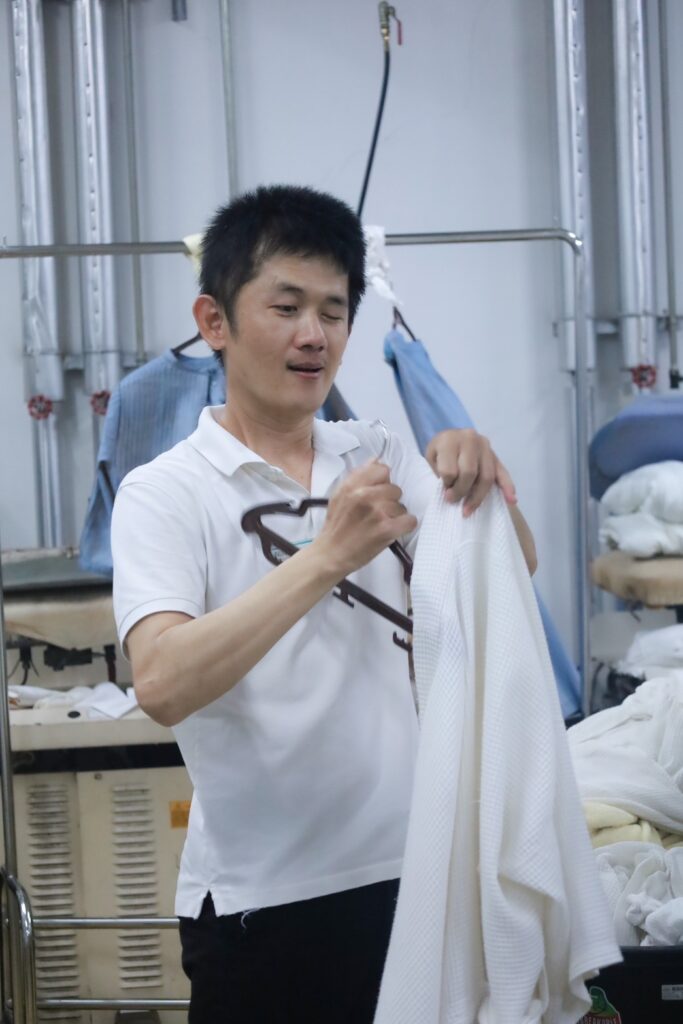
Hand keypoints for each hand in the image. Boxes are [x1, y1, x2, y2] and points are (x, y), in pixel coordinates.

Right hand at [314, 461, 417, 577]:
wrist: (330, 554)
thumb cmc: (336, 525)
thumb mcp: (339, 495)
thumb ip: (358, 476)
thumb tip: (377, 459)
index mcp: (352, 485)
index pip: (383, 470)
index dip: (383, 482)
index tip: (377, 494)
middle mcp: (364, 495)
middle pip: (395, 489)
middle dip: (390, 501)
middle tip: (378, 513)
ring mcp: (377, 512)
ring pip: (402, 506)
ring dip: (395, 516)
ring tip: (380, 525)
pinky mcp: (386, 530)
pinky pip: (410, 520)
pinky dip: (404, 526)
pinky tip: (393, 530)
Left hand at [425, 428, 516, 516]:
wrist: (449, 437)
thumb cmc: (438, 451)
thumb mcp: (430, 458)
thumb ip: (439, 473)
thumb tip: (453, 494)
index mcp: (449, 439)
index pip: (450, 470)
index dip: (446, 484)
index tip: (443, 491)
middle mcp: (470, 439)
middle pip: (470, 473)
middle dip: (461, 492)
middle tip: (452, 501)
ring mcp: (485, 446)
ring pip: (486, 476)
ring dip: (478, 497)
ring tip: (468, 510)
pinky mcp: (495, 454)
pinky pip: (503, 472)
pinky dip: (507, 487)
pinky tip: (511, 500)